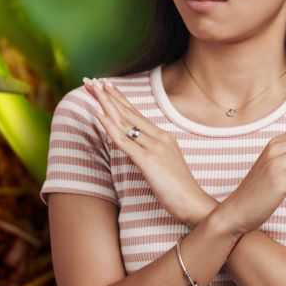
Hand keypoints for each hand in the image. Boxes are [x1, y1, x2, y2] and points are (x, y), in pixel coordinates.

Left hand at [83, 77, 206, 225]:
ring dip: (106, 103)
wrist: (194, 204)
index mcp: (163, 137)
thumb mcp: (163, 164)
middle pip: (128, 112)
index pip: (135, 113)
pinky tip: (98, 115)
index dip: (119, 99)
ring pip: (125, 121)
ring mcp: (154, 147)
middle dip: (107, 95)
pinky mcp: (148, 160)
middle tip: (91, 81)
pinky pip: (124, 141)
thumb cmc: (178, 189)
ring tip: (92, 88)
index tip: (105, 86)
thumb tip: (132, 147)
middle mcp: (159, 137)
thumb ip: (149, 152)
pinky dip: (109, 126)